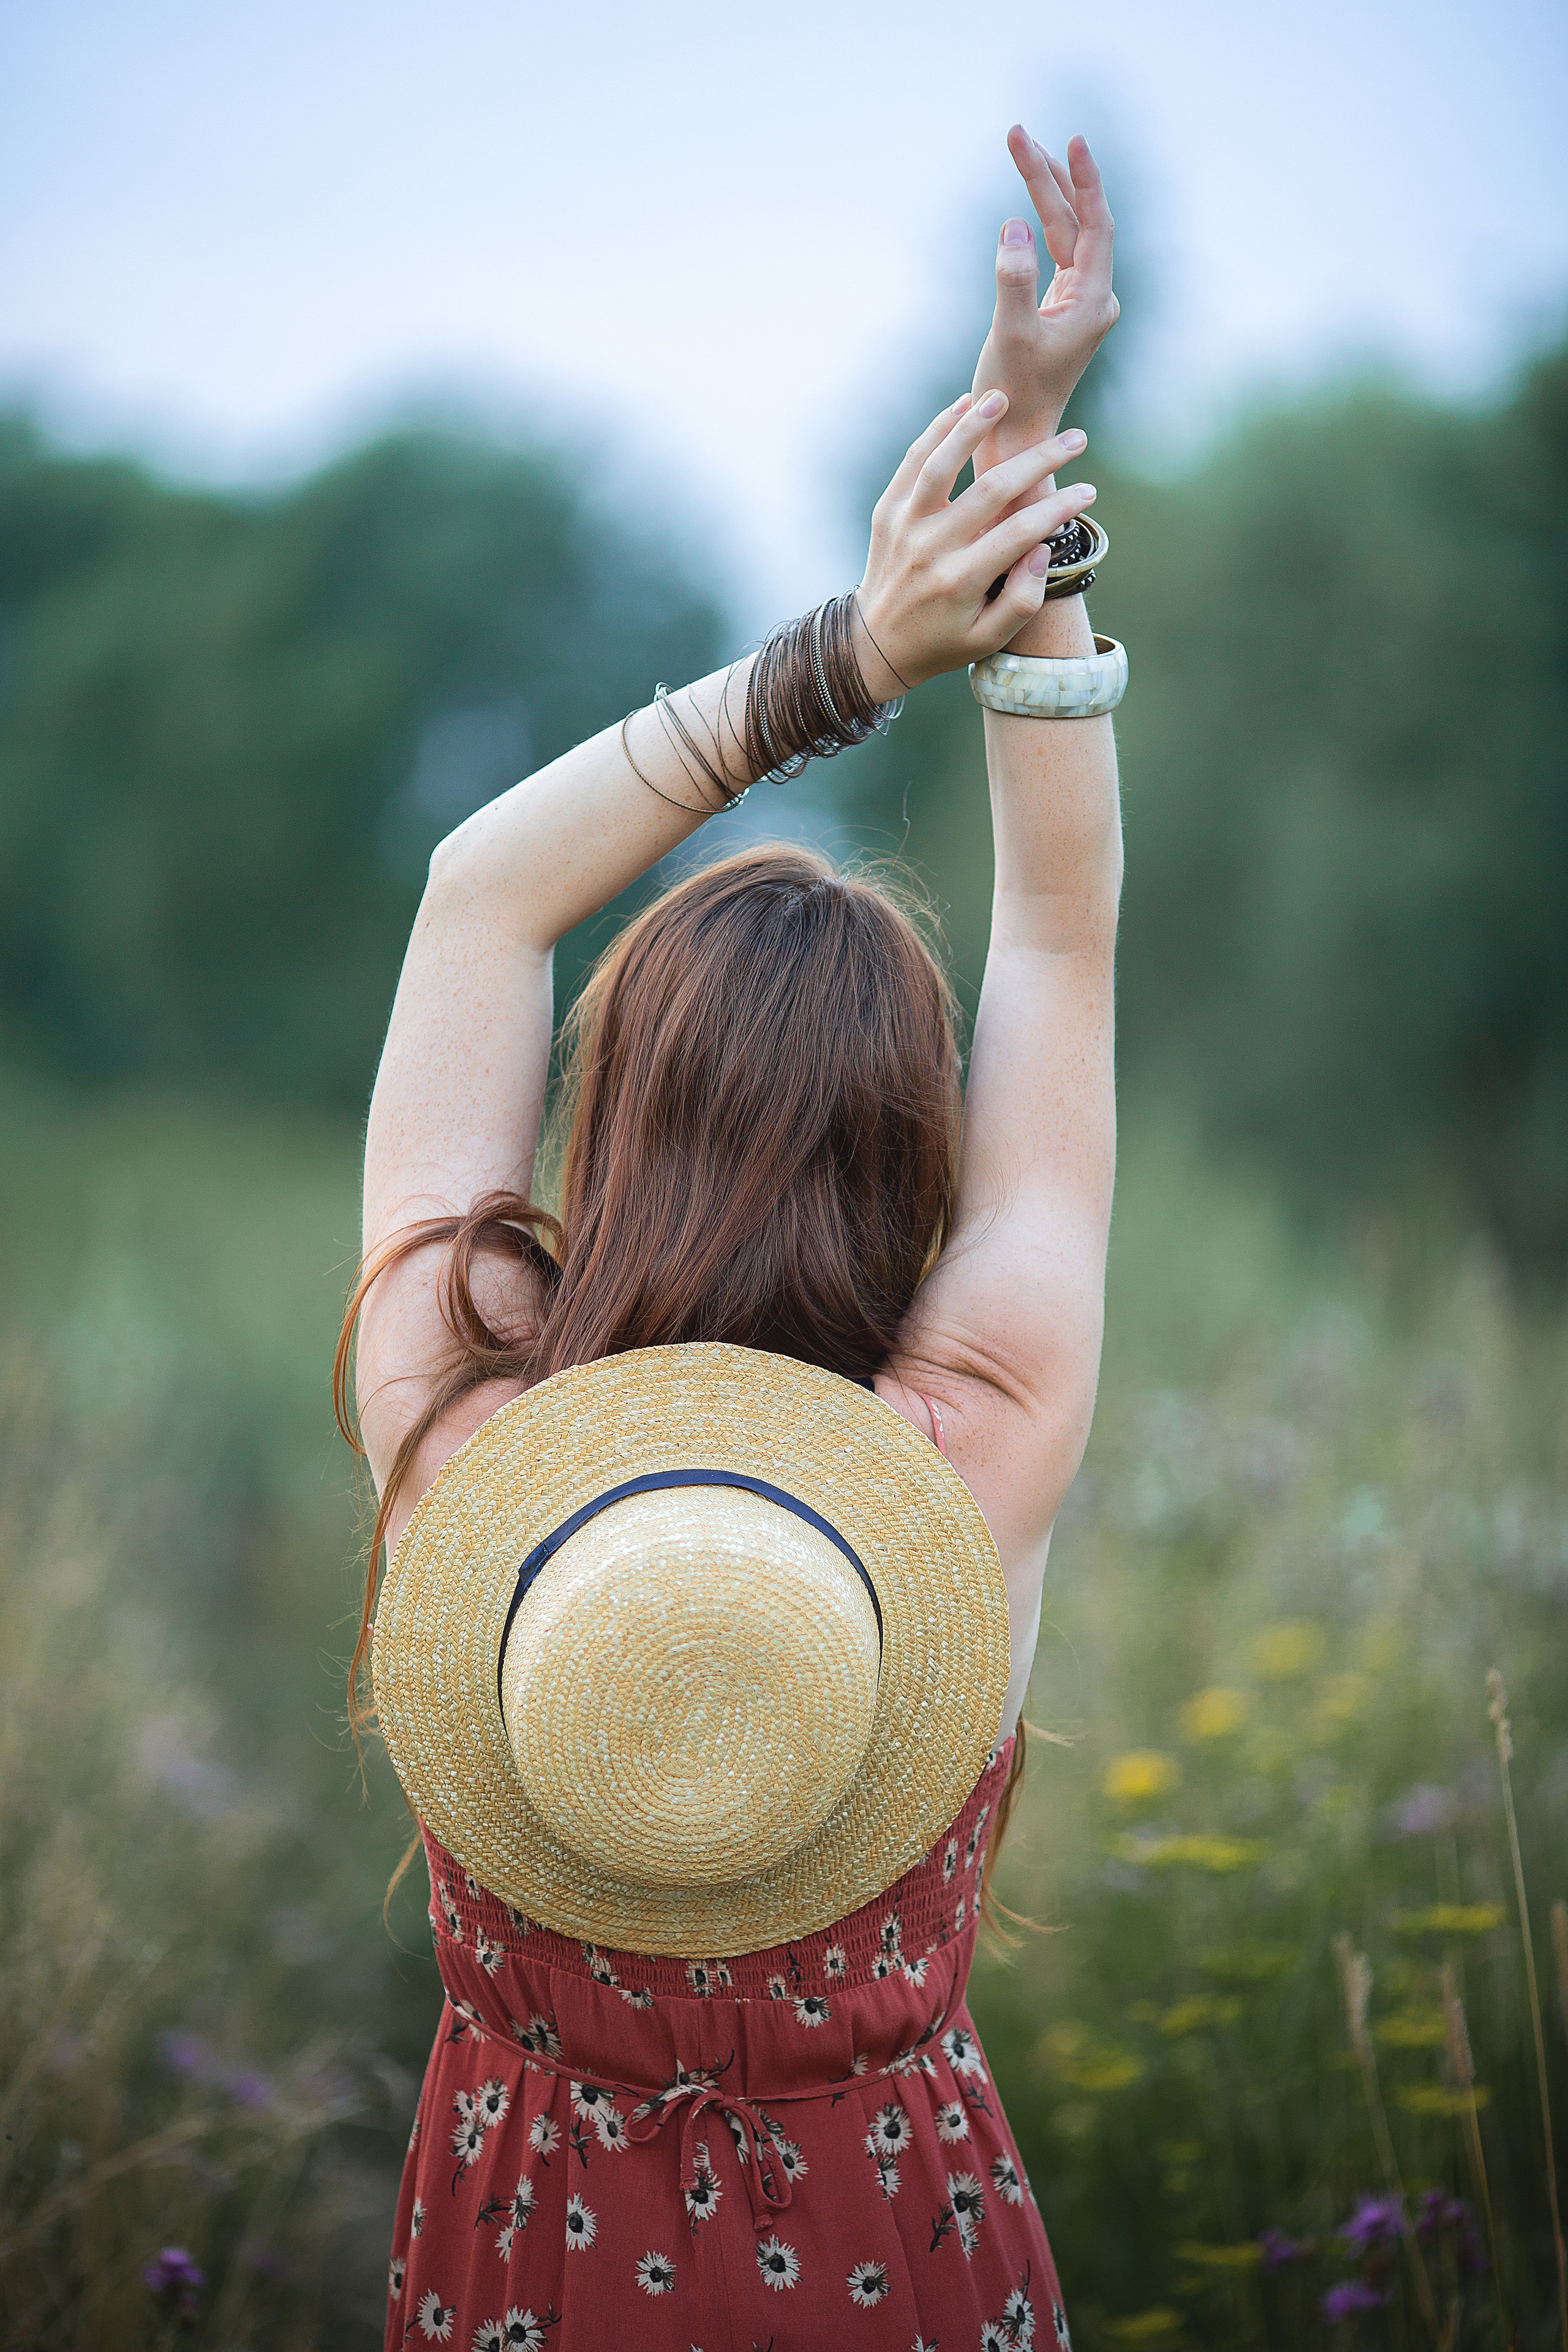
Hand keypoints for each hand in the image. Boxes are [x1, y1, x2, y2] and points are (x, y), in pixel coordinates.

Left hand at [853, 393, 1094, 691]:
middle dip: (1039, 461)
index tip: (1088, 490)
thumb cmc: (944, 641)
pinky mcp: (888, 512)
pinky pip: (913, 463)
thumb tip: (1041, 548)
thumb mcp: (988, 637)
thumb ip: (1022, 599)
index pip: (1019, 533)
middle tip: (1076, 439)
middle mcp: (931, 549)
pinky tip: (964, 405)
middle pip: (991, 491)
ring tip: (1003, 398)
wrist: (876, 644)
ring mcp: (905, 527)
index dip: (1058, 509)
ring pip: (940, 465)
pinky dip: (937, 431)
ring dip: (973, 427)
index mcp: (961, 581)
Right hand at [969, 129, 1116, 485]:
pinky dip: (1041, 225)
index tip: (1072, 140)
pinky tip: (1027, 203)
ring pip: (1066, 235)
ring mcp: (1081, 304)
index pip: (1096, 224)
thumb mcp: (1009, 334)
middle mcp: (1095, 299)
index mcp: (1093, 302)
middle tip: (1016, 134)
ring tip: (1020, 150)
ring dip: (1042, 195)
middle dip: (1048, 177)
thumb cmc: (1013, 394)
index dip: (1084, 179)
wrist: (1017, 440)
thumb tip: (1013, 224)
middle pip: (1077, 222)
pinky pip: (1057, 254)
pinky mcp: (1063, 310)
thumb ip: (1013, 278)